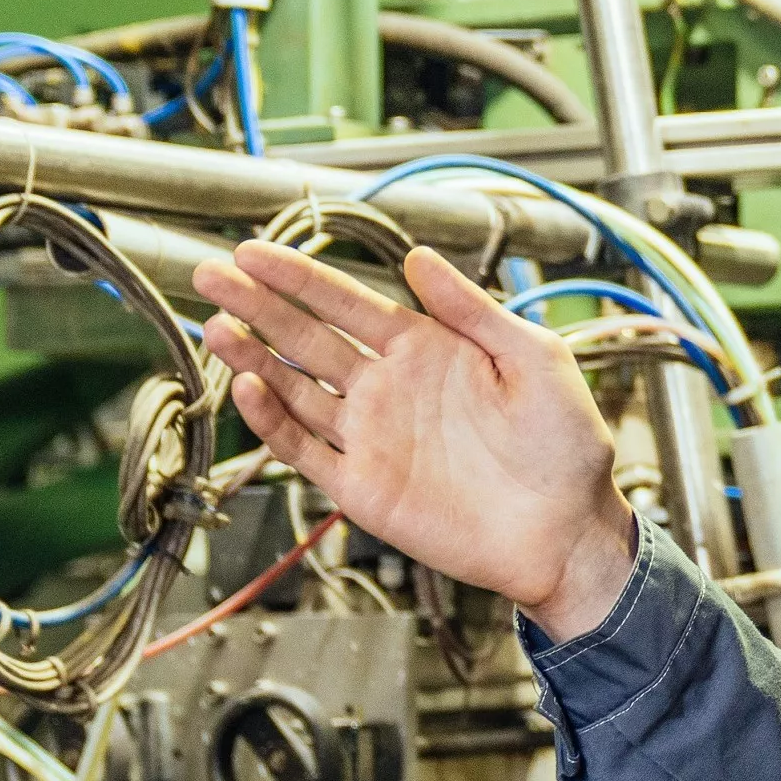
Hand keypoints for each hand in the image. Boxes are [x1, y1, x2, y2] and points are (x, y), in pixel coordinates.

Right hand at [190, 242, 635, 634]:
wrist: (569, 530)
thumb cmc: (566, 447)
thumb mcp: (533, 358)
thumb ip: (472, 310)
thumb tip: (420, 258)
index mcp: (426, 349)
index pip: (347, 303)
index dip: (299, 277)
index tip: (253, 251)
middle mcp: (389, 389)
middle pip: (307, 339)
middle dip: (257, 305)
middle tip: (211, 274)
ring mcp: (371, 438)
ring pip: (295, 390)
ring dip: (253, 359)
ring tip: (217, 325)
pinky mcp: (364, 488)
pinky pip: (307, 451)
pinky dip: (274, 423)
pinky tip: (248, 389)